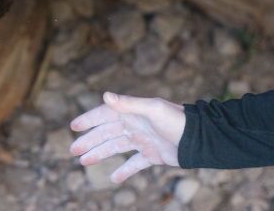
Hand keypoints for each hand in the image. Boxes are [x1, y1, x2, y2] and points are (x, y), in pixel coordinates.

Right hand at [69, 92, 185, 182]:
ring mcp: (142, 141)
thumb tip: (105, 96)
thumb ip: (128, 104)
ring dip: (99, 154)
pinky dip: (124, 171)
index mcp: (131, 113)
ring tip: (84, 162)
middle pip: (105, 134)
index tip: (73, 127)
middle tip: (72, 151)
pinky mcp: (152, 156)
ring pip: (115, 148)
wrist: (201, 140)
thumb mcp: (152, 109)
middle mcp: (134, 126)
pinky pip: (134, 164)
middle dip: (88, 141)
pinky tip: (114, 179)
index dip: (88, 121)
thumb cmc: (177, 121)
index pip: (103, 115)